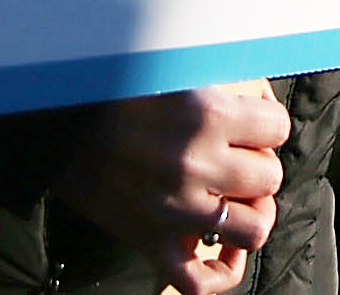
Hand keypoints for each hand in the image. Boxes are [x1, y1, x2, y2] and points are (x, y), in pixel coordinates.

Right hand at [55, 80, 289, 293]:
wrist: (62, 122)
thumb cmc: (124, 86)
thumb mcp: (182, 65)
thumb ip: (231, 81)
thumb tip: (265, 105)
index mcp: (207, 114)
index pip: (278, 127)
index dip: (266, 123)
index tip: (249, 121)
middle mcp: (195, 163)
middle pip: (269, 176)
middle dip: (258, 162)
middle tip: (238, 154)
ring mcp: (174, 209)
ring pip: (254, 228)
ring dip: (251, 211)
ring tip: (237, 196)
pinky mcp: (149, 239)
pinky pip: (198, 280)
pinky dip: (223, 271)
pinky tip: (225, 248)